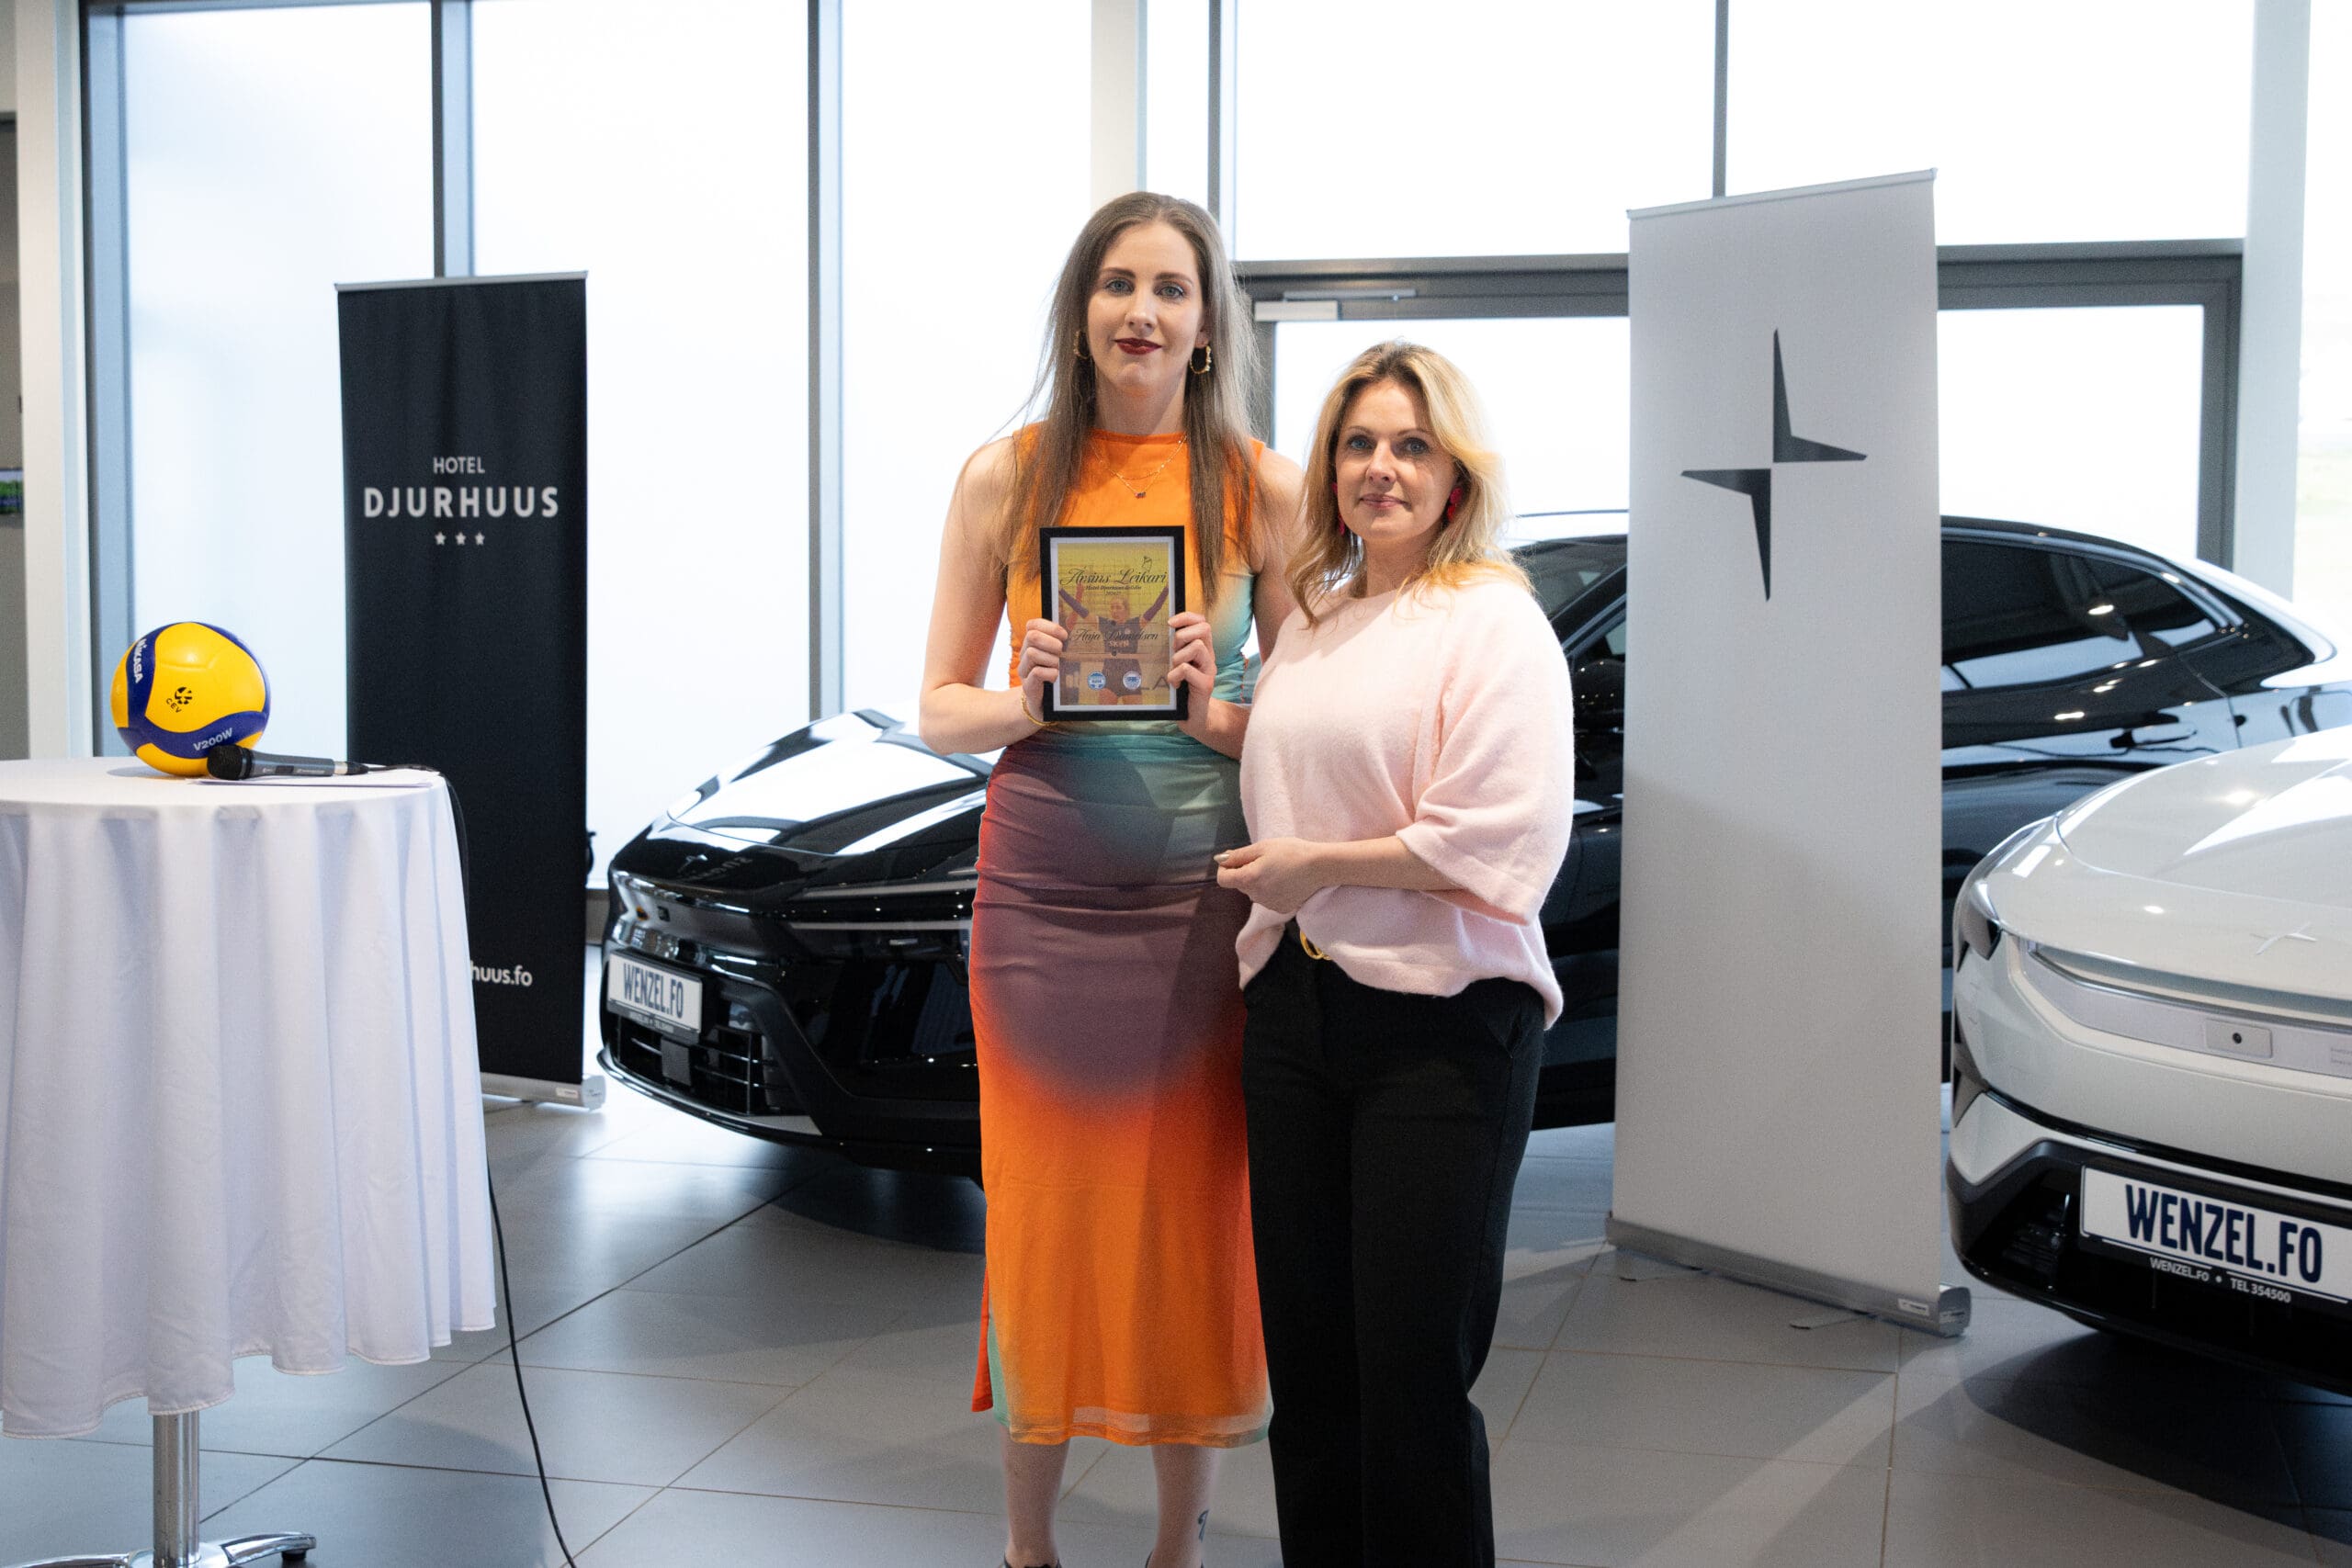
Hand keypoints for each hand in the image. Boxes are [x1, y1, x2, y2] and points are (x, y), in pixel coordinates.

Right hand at [1015, 618, 1067, 722]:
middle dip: (1051, 641)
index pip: (1033, 625)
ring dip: (1051, 659)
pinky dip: (1049, 673)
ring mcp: (1025, 671)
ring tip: (1058, 667)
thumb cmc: (1054, 677)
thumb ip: (1063, 646)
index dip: (1049, 626)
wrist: (1043, 705)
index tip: (1064, 635)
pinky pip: (1036, 672)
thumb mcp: (1059, 658)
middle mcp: (1025, 655)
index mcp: (1032, 645)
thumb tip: (1082, 633)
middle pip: (1032, 636)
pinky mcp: (1028, 686)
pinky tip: (1055, 677)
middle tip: (1061, 651)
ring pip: (1032, 653)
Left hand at [1168, 611, 1214, 732]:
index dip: (1186, 617)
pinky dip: (1175, 675)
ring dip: (1178, 656)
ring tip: (1174, 669)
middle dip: (1183, 635)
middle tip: (1173, 651)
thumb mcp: (1176, 664)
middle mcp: (1209, 656)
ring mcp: (1209, 670)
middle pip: (1204, 628)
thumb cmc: (1181, 689)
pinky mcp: (1206, 684)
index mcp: (1203, 648)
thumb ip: (1174, 650)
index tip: (1170, 623)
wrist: (1193, 717)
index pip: (1202, 622)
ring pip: (1197, 646)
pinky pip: (1187, 669)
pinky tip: (1175, 684)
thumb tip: (1159, 632)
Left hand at [1213, 838, 1327, 914]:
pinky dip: (1270, 889)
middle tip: (1264, 859)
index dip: (1225, 868)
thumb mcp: (1263, 847)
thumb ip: (1238, 855)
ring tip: (1277, 869)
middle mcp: (1256, 896)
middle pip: (1239, 884)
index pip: (1223, 879)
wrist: (1320, 867)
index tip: (1236, 859)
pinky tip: (1284, 880)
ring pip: (1253, 892)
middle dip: (1245, 872)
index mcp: (1249, 879)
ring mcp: (1268, 904)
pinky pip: (1266, 898)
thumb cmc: (1292, 852)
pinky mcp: (1280, 908)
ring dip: (1258, 881)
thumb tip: (1220, 859)